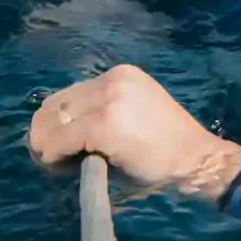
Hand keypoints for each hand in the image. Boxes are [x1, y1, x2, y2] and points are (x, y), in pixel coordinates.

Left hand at [29, 65, 240, 202]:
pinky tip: (58, 165)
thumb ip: (101, 111)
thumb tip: (61, 130)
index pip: (69, 93)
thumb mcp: (134, 112)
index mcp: (121, 74)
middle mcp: (112, 80)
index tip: (53, 142)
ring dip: (46, 143)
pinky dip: (53, 154)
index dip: (54, 120)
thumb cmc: (168, 145)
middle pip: (57, 103)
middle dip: (44, 131)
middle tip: (47, 156)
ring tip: (53, 162)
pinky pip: (62, 140)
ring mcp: (108, 101)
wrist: (196, 159)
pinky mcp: (103, 125)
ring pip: (55, 121)